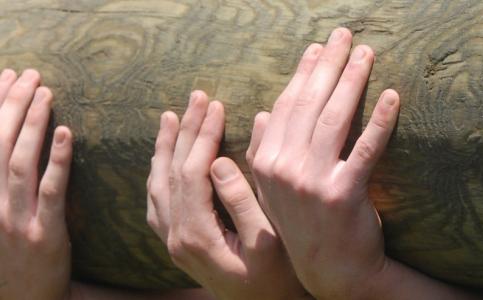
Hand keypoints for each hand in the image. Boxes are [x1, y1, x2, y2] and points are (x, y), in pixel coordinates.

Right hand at [0, 69, 73, 299]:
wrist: (26, 296)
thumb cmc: (19, 250)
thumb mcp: (4, 210)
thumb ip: (9, 177)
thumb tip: (20, 135)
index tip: (7, 75)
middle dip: (12, 105)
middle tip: (30, 74)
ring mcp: (14, 217)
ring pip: (18, 162)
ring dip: (32, 124)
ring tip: (46, 93)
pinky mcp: (43, 233)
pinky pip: (50, 191)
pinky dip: (58, 160)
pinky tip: (67, 134)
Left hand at [146, 91, 308, 298]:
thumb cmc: (277, 281)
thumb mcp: (267, 242)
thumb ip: (244, 201)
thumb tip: (223, 160)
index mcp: (197, 235)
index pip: (192, 171)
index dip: (203, 136)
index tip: (217, 106)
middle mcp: (176, 238)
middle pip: (171, 172)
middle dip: (185, 131)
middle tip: (197, 98)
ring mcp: (172, 243)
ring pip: (157, 186)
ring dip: (166, 148)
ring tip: (172, 117)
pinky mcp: (176, 246)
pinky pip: (157, 202)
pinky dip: (159, 173)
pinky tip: (165, 159)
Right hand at [249, 28, 473, 298]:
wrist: (331, 271)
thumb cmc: (306, 225)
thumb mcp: (275, 190)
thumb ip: (265, 152)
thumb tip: (263, 113)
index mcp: (266, 162)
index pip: (287, 105)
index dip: (304, 73)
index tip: (317, 48)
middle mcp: (284, 168)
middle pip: (310, 104)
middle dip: (329, 64)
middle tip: (345, 36)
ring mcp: (313, 181)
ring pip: (336, 118)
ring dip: (353, 80)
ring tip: (367, 54)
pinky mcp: (345, 194)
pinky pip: (366, 149)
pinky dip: (380, 120)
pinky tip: (392, 96)